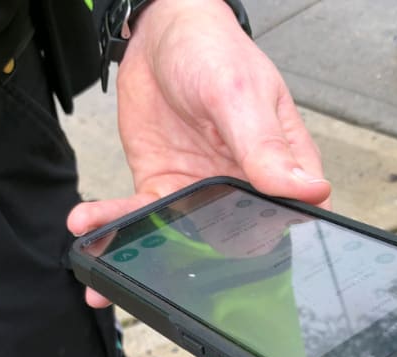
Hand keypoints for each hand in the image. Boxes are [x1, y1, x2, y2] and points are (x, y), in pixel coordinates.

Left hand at [68, 0, 329, 306]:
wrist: (160, 31)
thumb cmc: (214, 50)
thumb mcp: (240, 95)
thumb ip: (265, 147)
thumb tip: (309, 191)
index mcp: (279, 169)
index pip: (283, 224)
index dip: (261, 255)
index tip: (225, 276)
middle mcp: (242, 186)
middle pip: (226, 243)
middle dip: (189, 272)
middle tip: (152, 286)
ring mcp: (200, 189)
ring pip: (177, 238)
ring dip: (139, 255)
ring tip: (101, 266)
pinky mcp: (161, 184)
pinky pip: (139, 214)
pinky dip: (112, 222)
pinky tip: (87, 224)